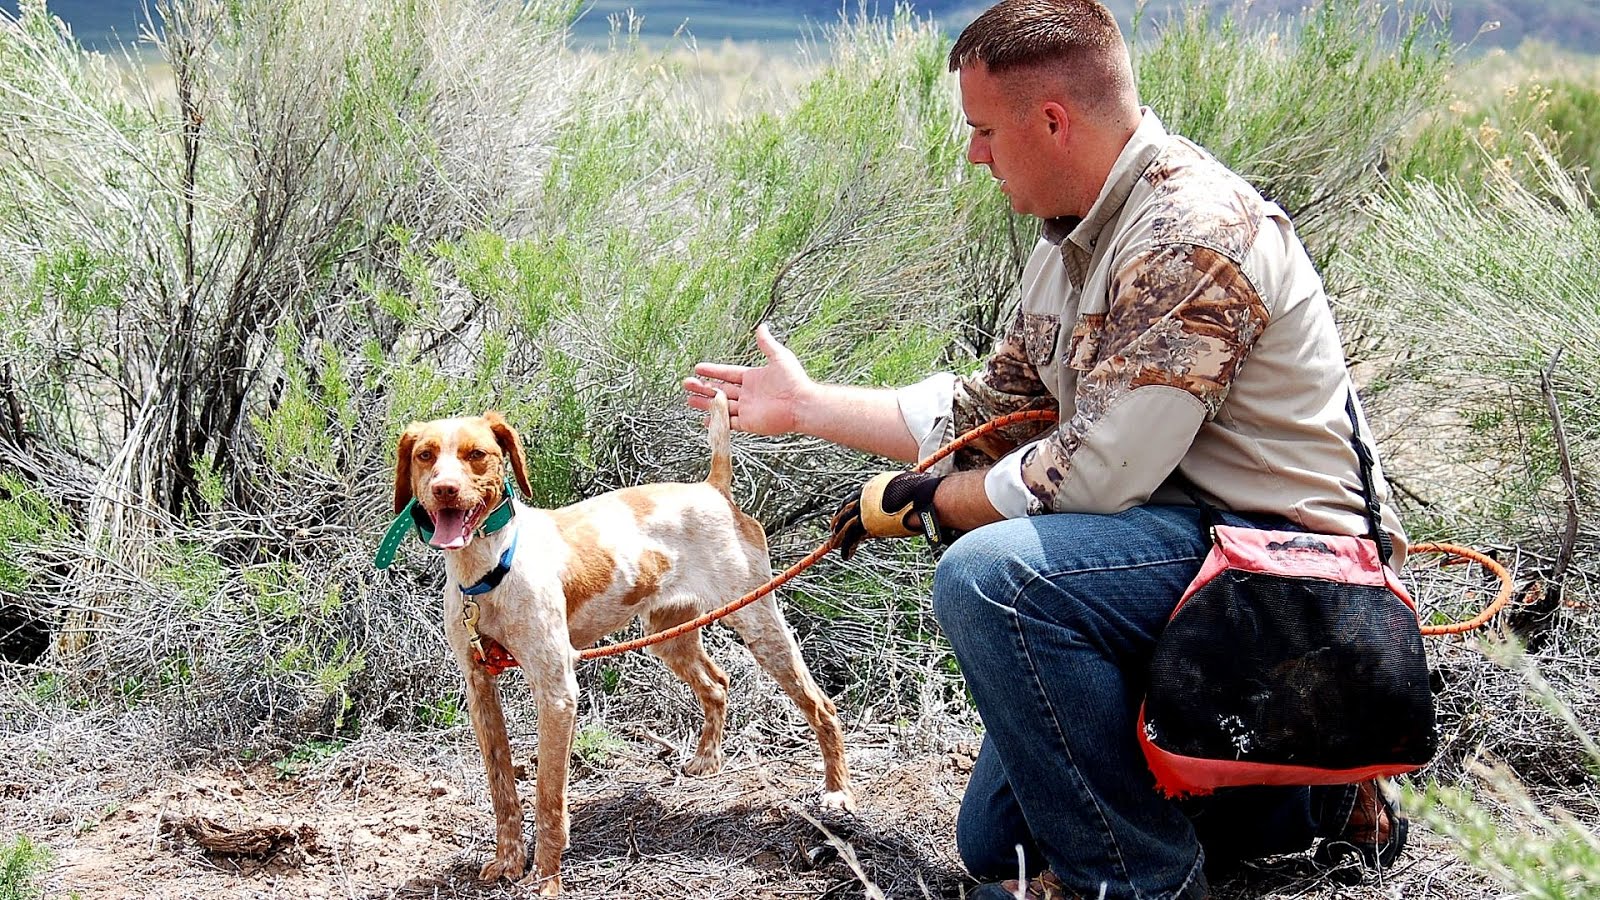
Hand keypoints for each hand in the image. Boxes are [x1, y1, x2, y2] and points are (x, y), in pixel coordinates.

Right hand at [684, 323, 812, 435]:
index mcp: (752, 378)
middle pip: (720, 390)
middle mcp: (748, 394)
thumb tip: (762, 327)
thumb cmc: (794, 380)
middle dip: (703, 387)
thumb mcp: (779, 357)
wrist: (802, 404)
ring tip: (688, 400)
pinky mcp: (749, 423)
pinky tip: (704, 420)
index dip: (712, 371)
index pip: (727, 374)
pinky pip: (729, 423)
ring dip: (705, 403)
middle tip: (686, 384)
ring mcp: (747, 409)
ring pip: (720, 406)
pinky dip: (717, 422)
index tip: (698, 368)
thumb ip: (766, 343)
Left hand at [828, 471, 945, 559]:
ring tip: (835, 545)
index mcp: (874, 485)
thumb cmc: (924, 496)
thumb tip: (902, 511)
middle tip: (833, 529)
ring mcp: (865, 507)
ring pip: (845, 523)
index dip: (849, 508)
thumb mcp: (907, 495)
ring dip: (838, 536)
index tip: (845, 515)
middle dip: (839, 520)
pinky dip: (846, 546)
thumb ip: (897, 502)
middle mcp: (866, 494)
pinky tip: (845, 554)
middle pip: (846, 508)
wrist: (925, 498)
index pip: (856, 497)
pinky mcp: (866, 521)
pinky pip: (851, 536)